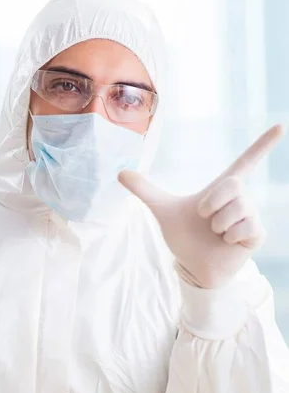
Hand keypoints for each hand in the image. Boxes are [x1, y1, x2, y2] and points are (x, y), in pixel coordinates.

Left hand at [119, 125, 284, 288]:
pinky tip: (227, 242)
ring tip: (215, 233)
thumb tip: (120, 172)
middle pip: (232, 185)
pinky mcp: (257, 234)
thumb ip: (144, 190)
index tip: (280, 126)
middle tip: (204, 217)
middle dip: (211, 203)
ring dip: (217, 224)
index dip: (262, 145)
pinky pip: (245, 227)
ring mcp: (250, 216)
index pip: (246, 161)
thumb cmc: (184, 237)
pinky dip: (229, 236)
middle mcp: (240, 199)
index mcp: (222, 189)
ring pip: (237, 208)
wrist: (192, 266)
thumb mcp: (163, 210)